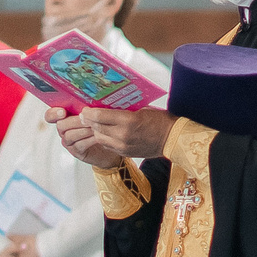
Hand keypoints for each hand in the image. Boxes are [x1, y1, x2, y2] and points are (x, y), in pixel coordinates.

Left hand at [57, 104, 173, 168]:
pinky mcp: (125, 153)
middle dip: (88, 122)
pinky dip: (103, 138)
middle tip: (83, 116)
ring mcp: (123, 146)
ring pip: (100, 138)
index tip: (84, 110)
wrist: (172, 139)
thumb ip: (124, 109)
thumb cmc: (160, 120)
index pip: (100, 116)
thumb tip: (108, 104)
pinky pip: (108, 145)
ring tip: (92, 124)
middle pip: (97, 128)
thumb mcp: (142, 109)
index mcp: (128, 120)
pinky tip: (104, 133)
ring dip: (95, 131)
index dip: (89, 113)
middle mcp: (123, 135)